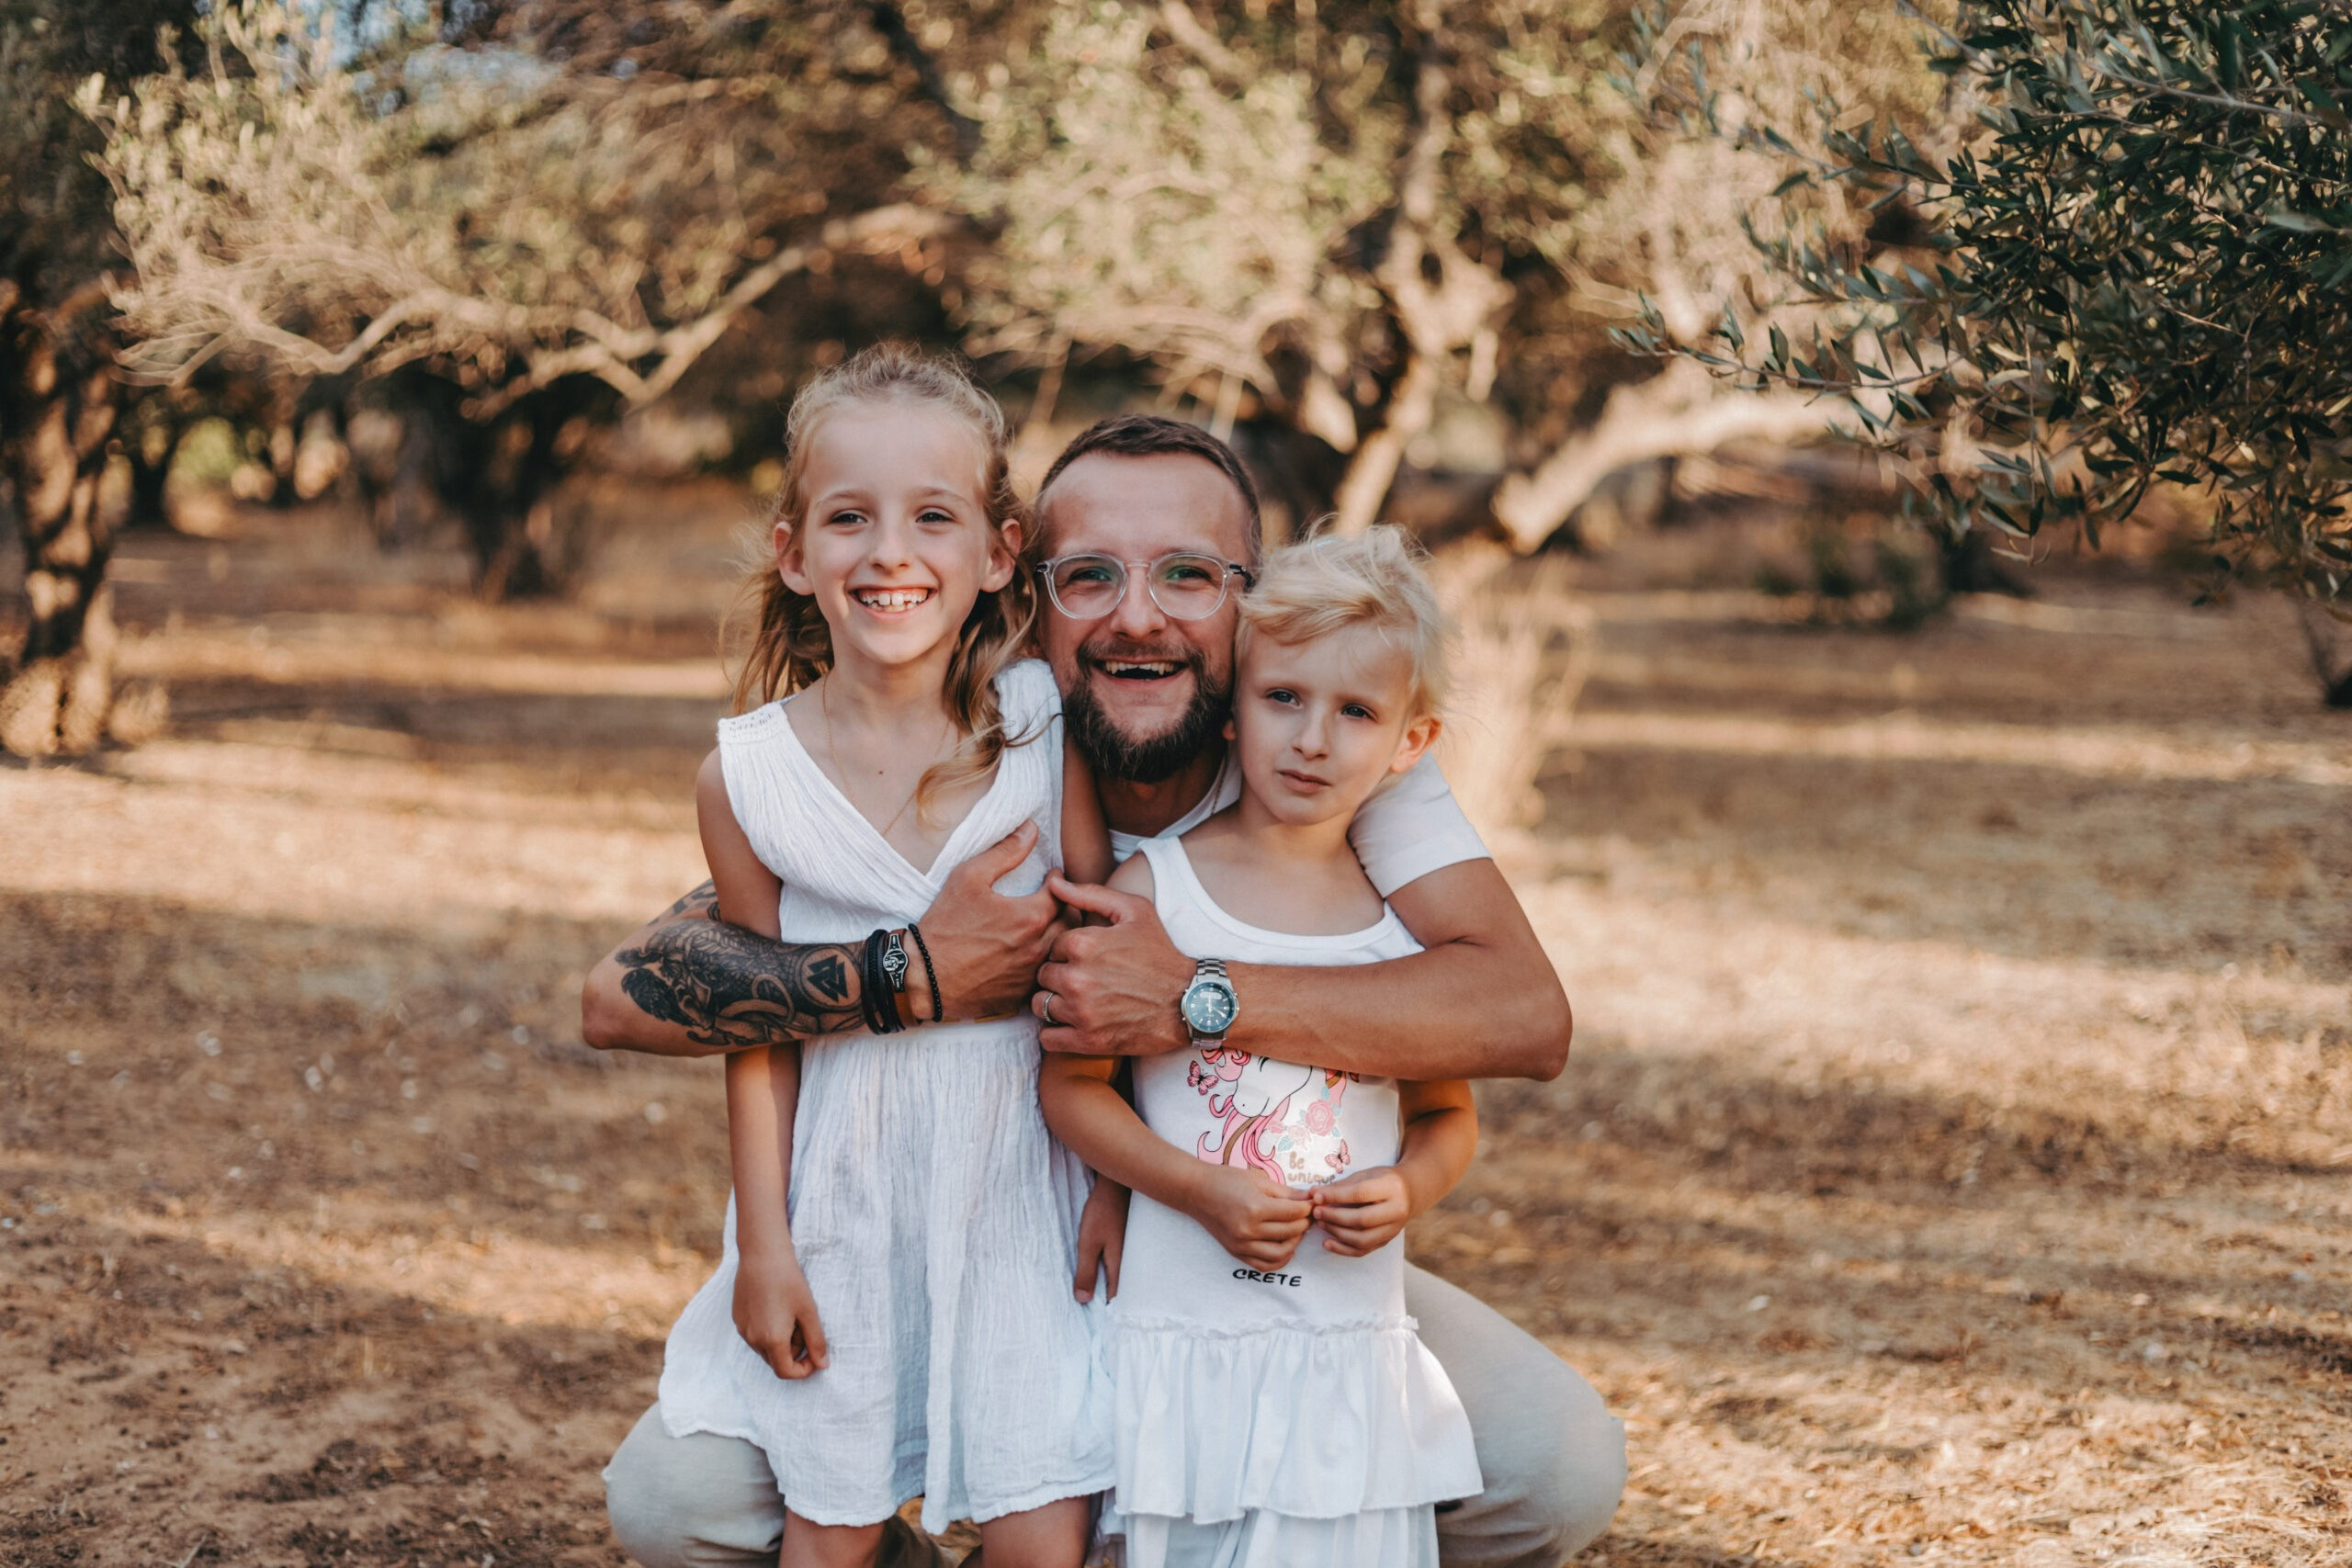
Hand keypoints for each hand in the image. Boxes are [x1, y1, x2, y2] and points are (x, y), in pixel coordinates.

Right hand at [732, 1250, 828, 1378]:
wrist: (762, 1255)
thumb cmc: (789, 1281)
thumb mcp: (809, 1311)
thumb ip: (816, 1341)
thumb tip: (823, 1365)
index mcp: (772, 1340)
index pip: (786, 1372)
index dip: (803, 1370)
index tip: (815, 1355)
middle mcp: (753, 1339)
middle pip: (775, 1362)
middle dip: (793, 1353)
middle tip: (803, 1327)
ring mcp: (743, 1330)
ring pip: (764, 1349)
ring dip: (780, 1343)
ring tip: (790, 1315)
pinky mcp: (737, 1319)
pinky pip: (754, 1336)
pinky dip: (767, 1332)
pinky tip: (776, 1308)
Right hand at [912, 824, 1062, 1023]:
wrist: (923, 979)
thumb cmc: (944, 926)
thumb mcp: (968, 878)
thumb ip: (1005, 852)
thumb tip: (1031, 829)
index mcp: (1031, 917)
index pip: (1065, 894)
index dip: (1060, 882)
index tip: (1052, 876)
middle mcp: (1038, 948)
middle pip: (1072, 923)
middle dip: (1068, 906)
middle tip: (1056, 899)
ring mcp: (1031, 975)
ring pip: (1061, 951)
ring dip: (1059, 934)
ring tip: (1046, 924)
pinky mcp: (1022, 995)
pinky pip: (1044, 974)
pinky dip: (1043, 961)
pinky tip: (1029, 953)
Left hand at [1034, 874, 1194, 1056]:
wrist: (1189, 1001)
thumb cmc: (1160, 953)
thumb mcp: (1134, 911)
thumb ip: (1089, 894)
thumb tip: (1053, 882)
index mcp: (1083, 943)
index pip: (1052, 947)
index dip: (1068, 952)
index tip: (1087, 959)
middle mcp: (1077, 978)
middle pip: (1043, 976)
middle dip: (1059, 976)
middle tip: (1083, 980)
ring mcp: (1081, 1012)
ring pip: (1040, 1006)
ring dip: (1054, 1004)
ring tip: (1077, 1001)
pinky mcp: (1087, 1041)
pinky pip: (1047, 1038)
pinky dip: (1055, 1032)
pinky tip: (1073, 1024)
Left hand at [1073, 1178, 1129, 1302]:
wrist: (1117, 1184)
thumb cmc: (1101, 1213)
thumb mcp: (1087, 1244)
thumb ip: (1086, 1272)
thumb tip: (1083, 1300)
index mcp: (1121, 1264)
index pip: (1117, 1296)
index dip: (1109, 1309)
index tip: (1102, 1323)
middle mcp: (1131, 1258)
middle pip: (1125, 1286)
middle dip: (1114, 1299)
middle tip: (1104, 1313)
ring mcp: (1133, 1247)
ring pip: (1126, 1273)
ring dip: (1117, 1284)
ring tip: (1105, 1295)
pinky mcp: (1130, 1237)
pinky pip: (1126, 1260)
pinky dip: (1118, 1269)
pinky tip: (1110, 1268)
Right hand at [1185, 1163, 1312, 1269]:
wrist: (1196, 1191)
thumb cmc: (1226, 1180)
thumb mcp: (1258, 1180)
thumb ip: (1286, 1193)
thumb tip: (1311, 1198)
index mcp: (1255, 1208)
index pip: (1294, 1213)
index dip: (1308, 1207)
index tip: (1314, 1201)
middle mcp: (1248, 1230)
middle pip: (1290, 1232)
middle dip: (1305, 1222)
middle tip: (1309, 1213)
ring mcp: (1241, 1244)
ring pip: (1280, 1253)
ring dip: (1295, 1242)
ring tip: (1297, 1230)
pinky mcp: (1236, 1253)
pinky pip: (1264, 1265)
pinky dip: (1279, 1260)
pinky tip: (1285, 1247)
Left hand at [1312, 1166, 1415, 1256]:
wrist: (1410, 1192)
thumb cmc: (1383, 1180)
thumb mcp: (1365, 1175)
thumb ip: (1341, 1185)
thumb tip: (1314, 1193)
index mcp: (1391, 1188)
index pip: (1360, 1193)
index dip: (1336, 1196)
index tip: (1317, 1196)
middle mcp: (1396, 1210)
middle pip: (1362, 1219)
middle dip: (1335, 1217)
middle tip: (1317, 1212)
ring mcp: (1393, 1229)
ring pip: (1363, 1239)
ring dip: (1337, 1233)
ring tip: (1321, 1224)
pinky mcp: (1387, 1241)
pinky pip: (1363, 1250)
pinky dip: (1343, 1249)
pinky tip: (1327, 1243)